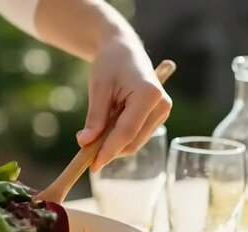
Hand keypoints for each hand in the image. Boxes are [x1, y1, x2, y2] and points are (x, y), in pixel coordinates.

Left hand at [77, 37, 171, 171]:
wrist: (123, 50)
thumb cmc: (110, 64)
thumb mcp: (98, 89)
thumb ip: (95, 118)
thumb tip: (85, 143)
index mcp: (149, 95)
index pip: (126, 132)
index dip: (108, 151)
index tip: (92, 165)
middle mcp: (162, 105)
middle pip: (133, 141)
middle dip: (109, 150)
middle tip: (84, 151)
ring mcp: (163, 111)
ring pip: (135, 142)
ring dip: (113, 145)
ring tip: (94, 131)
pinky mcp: (158, 116)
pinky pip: (136, 136)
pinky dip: (119, 138)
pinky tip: (106, 127)